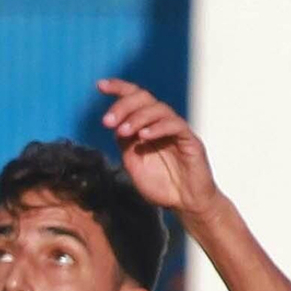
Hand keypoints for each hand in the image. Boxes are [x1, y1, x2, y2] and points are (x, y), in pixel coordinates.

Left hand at [99, 79, 218, 216]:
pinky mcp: (190, 140)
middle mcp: (161, 123)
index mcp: (147, 126)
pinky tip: (144, 136)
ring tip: (123, 132)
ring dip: (137, 117)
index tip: (100, 85)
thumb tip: (115, 125)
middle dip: (123, 105)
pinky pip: (175, 125)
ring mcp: (177, 130)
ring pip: (158, 109)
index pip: (134, 98)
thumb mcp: (134, 164)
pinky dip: (157, 128)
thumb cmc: (161, 185)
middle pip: (144, 98)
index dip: (118, 88)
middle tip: (107, 121)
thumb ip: (125, 144)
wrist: (185, 204)